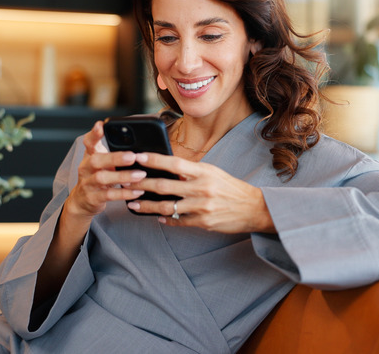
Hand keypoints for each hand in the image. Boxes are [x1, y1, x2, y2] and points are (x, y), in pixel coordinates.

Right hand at [63, 121, 148, 219]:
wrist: (82, 201)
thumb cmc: (96, 176)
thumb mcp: (102, 162)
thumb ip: (113, 151)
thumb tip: (137, 142)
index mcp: (90, 156)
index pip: (89, 141)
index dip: (94, 133)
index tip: (101, 125)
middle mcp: (86, 168)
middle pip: (96, 160)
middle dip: (115, 158)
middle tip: (133, 156)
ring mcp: (88, 183)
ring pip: (103, 178)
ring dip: (123, 176)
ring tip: (140, 175)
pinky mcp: (93, 198)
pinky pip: (109, 195)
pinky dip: (124, 194)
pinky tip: (137, 191)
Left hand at [126, 153, 275, 233]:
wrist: (254, 208)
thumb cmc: (230, 188)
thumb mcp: (213, 173)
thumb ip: (191, 171)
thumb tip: (167, 167)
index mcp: (203, 171)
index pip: (173, 162)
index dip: (153, 159)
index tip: (137, 156)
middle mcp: (201, 188)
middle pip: (164, 185)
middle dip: (141, 184)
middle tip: (124, 182)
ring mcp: (201, 207)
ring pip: (166, 206)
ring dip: (146, 206)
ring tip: (133, 204)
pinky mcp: (203, 222)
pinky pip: (177, 221)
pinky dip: (165, 219)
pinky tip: (155, 217)